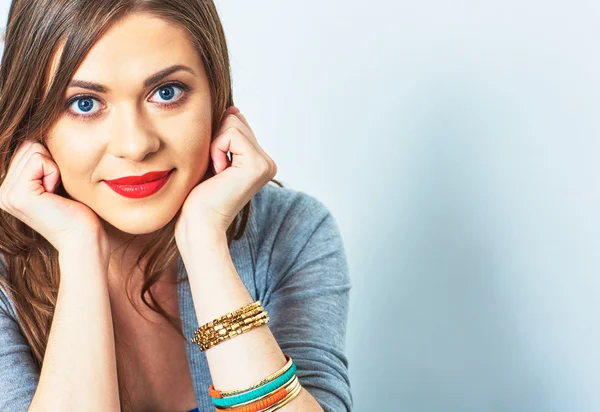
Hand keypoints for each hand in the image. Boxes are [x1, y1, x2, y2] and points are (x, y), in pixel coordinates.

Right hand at [0, 140, 107, 251]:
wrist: (84, 238)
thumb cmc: (78, 210)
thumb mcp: (55, 179)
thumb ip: (41, 159)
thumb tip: (41, 125)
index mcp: (7, 186)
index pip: (26, 145)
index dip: (49, 159)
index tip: (55, 185)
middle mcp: (2, 190)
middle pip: (28, 144)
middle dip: (51, 161)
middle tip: (57, 189)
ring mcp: (6, 193)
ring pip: (34, 149)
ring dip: (54, 167)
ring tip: (56, 192)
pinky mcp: (18, 194)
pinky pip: (40, 159)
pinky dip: (55, 172)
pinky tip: (55, 193)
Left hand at [174, 106, 276, 243]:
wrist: (199, 223)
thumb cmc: (199, 196)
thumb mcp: (214, 157)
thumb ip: (226, 134)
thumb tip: (234, 109)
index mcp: (260, 161)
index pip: (237, 123)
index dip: (217, 139)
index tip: (216, 168)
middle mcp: (268, 162)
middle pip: (235, 120)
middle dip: (216, 140)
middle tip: (215, 171)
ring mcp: (266, 164)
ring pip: (232, 123)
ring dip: (214, 146)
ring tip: (217, 173)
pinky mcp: (257, 164)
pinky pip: (230, 134)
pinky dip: (215, 150)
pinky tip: (218, 173)